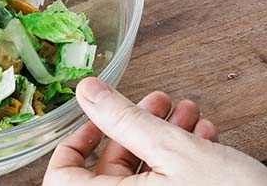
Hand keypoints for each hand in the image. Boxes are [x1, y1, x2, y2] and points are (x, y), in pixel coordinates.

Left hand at [43, 77, 266, 185]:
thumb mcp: (174, 151)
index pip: (62, 175)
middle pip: (110, 169)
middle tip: (158, 102)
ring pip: (142, 174)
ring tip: (188, 114)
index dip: (78, 140)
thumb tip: (87, 91)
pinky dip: (179, 162)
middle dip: (136, 127)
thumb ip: (124, 119)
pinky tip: (203, 139)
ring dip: (162, 139)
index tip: (98, 114)